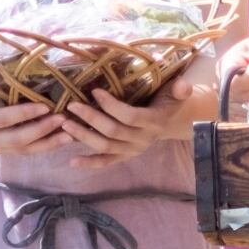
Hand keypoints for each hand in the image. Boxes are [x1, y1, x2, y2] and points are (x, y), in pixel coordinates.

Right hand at [0, 75, 76, 161]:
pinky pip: (24, 151)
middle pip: (17, 140)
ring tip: (70, 134)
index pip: (1, 121)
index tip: (45, 106)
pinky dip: (43, 146)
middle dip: (42, 131)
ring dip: (48, 143)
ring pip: (24, 150)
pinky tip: (61, 139)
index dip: (23, 114)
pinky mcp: (0, 150)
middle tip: (64, 119)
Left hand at [53, 64, 212, 163]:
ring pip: (105, 147)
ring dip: (84, 137)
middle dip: (91, 118)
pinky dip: (89, 163)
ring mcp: (132, 150)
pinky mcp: (125, 156)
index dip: (111, 105)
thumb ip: (181, 89)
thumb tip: (183, 85)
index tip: (94, 91)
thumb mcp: (178, 93)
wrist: (173, 121)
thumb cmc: (171, 100)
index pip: (130, 116)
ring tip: (65, 125)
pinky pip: (106, 162)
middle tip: (72, 105)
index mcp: (154, 122)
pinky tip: (72, 161)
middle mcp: (142, 139)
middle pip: (113, 131)